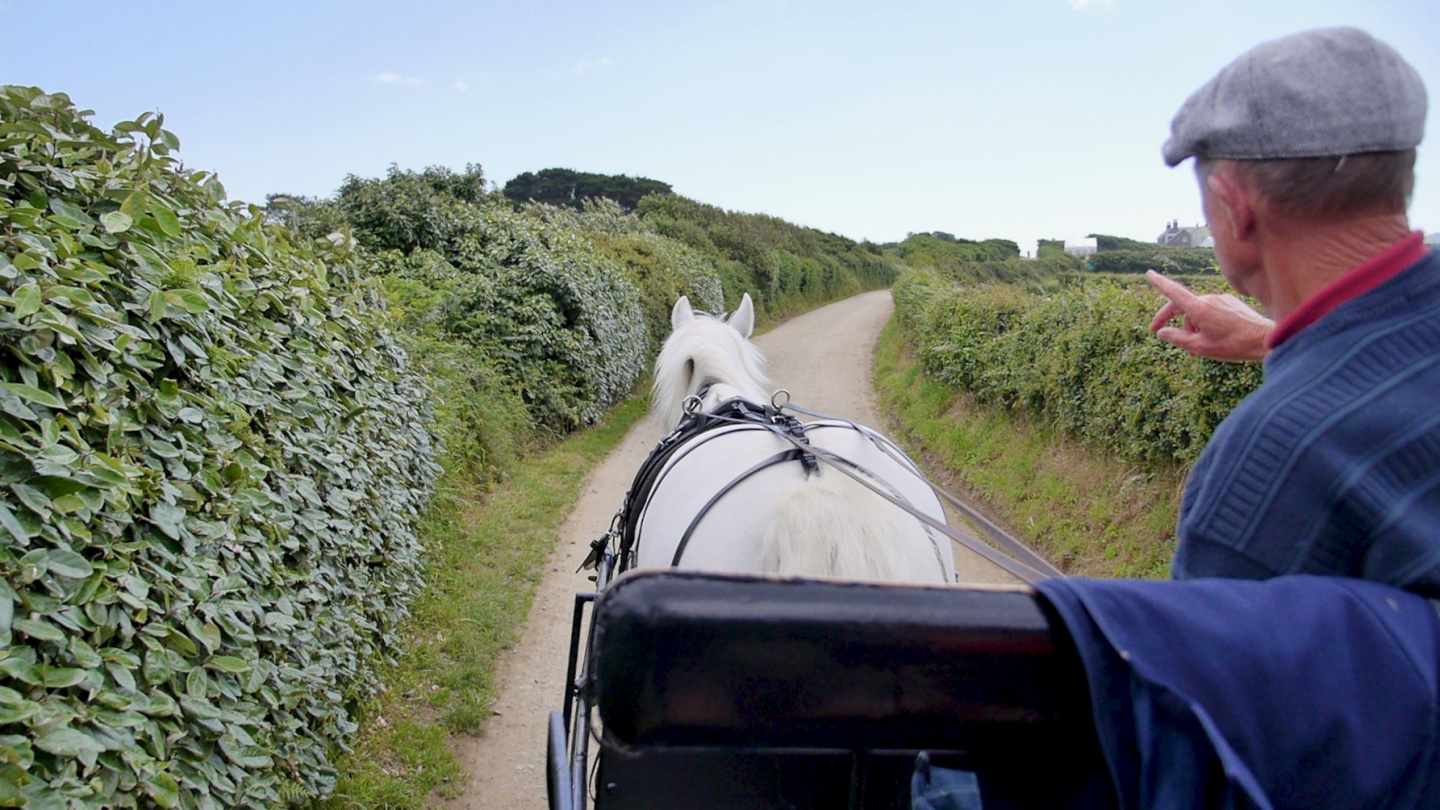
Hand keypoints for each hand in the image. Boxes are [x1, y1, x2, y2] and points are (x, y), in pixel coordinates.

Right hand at [1146, 270, 1272, 361]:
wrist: (1265, 340)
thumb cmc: (1233, 345)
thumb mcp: (1200, 347)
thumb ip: (1177, 338)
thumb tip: (1162, 332)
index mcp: (1199, 308)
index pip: (1173, 292)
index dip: (1159, 283)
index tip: (1149, 274)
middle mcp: (1209, 299)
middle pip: (1182, 306)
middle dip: (1171, 319)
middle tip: (1160, 332)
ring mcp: (1221, 299)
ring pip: (1197, 311)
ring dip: (1191, 326)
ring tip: (1196, 347)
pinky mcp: (1230, 302)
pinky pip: (1210, 310)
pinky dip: (1204, 322)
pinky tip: (1210, 338)